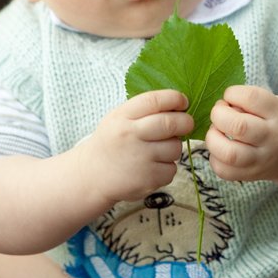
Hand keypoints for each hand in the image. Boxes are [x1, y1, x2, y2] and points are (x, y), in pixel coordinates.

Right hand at [77, 89, 192, 205]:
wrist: (91, 176)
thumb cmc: (112, 142)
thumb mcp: (118, 118)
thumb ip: (144, 109)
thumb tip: (180, 103)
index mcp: (122, 116)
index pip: (154, 100)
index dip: (175, 98)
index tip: (183, 102)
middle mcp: (130, 135)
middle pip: (171, 123)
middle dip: (186, 122)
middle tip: (186, 124)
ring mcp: (139, 158)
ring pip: (175, 147)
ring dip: (173, 148)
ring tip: (156, 151)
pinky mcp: (147, 179)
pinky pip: (171, 169)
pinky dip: (167, 168)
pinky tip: (151, 168)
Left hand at [206, 85, 277, 181]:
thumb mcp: (276, 104)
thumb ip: (250, 101)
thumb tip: (221, 105)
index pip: (251, 98)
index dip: (232, 93)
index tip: (230, 96)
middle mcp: (273, 138)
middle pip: (239, 127)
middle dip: (218, 115)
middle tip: (219, 113)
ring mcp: (262, 160)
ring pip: (229, 154)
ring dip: (213, 139)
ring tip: (216, 132)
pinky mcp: (251, 175)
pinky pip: (225, 171)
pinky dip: (214, 158)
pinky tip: (220, 149)